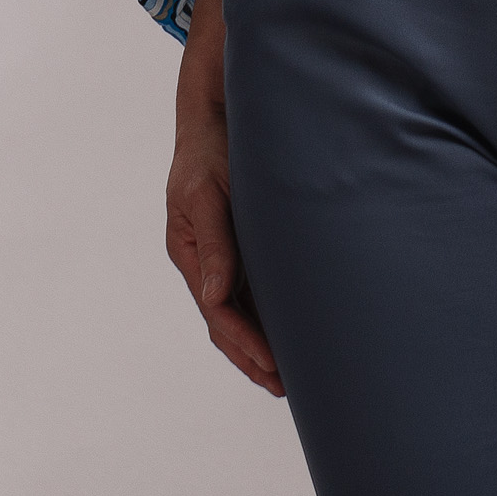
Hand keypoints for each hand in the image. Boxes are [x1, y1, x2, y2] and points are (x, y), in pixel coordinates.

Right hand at [164, 0, 284, 396]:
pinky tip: (304, 325)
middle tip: (291, 389)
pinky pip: (262, 284)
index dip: (247, 345)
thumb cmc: (209, 145)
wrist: (221, 106)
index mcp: (192, 253)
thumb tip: (215, 295)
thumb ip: (213, 240)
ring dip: (269, 341)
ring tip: (300, 374)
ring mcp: (229, 251)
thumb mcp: (203, 190)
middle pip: (232, 322)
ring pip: (247, 309)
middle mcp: (211, 259)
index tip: (275, 369)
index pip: (219, 314)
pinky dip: (278, 311)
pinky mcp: (250, 237)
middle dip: (258, 358)